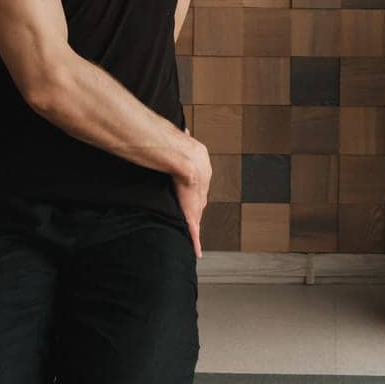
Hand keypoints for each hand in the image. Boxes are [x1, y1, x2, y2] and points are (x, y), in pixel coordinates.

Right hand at [172, 128, 210, 260]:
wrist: (187, 161)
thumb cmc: (184, 151)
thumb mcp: (186, 146)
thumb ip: (184, 140)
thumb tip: (185, 130)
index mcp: (200, 179)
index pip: (198, 191)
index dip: (195, 197)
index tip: (192, 201)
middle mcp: (200, 193)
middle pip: (199, 207)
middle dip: (196, 213)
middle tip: (192, 222)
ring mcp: (197, 206)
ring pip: (196, 223)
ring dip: (195, 231)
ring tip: (195, 243)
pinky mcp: (191, 216)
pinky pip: (194, 234)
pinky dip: (196, 244)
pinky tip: (197, 253)